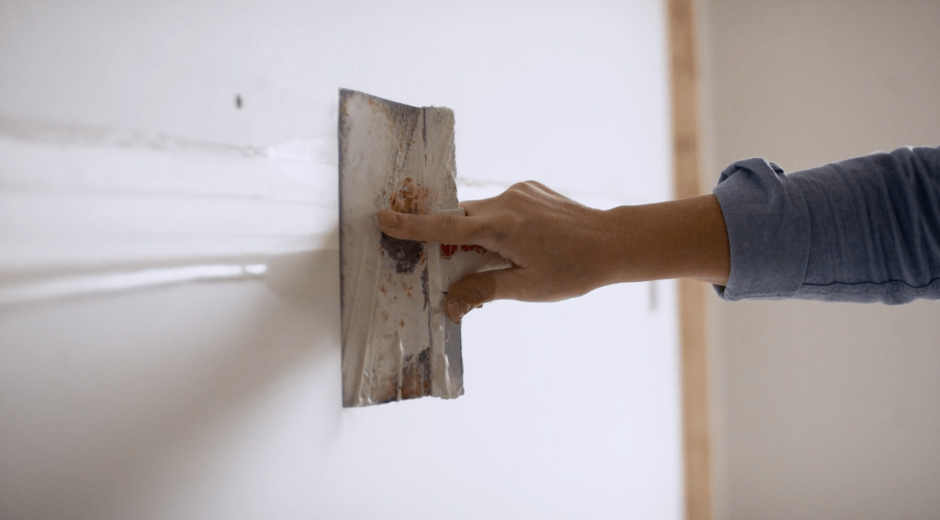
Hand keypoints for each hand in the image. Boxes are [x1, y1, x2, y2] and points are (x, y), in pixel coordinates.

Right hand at [376, 181, 631, 321]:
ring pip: (479, 213)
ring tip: (500, 259)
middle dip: (448, 239)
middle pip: (459, 218)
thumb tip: (450, 305)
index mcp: (502, 227)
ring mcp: (519, 191)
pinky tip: (519, 244)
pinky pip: (498, 206)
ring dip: (476, 234)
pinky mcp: (529, 189)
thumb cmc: (573, 270)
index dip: (411, 226)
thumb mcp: (526, 288)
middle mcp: (507, 201)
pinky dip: (495, 225)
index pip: (444, 226)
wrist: (612, 242)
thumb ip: (483, 291)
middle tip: (447, 265)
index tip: (382, 218)